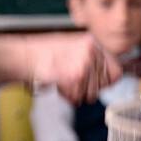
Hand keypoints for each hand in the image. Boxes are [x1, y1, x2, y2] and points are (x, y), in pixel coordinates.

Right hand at [0, 31, 120, 101]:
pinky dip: (65, 96)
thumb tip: (114, 77)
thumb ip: (93, 61)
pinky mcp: (76, 75)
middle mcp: (92, 51)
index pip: (116, 71)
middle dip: (86, 89)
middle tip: (70, 81)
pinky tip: (57, 84)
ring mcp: (85, 63)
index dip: (106, 83)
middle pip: (102, 87)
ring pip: (90, 95)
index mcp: (93, 43)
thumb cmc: (44, 54)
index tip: (95, 85)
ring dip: (74, 93)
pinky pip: (77, 98)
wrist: (24, 55)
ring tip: (61, 80)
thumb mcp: (74, 49)